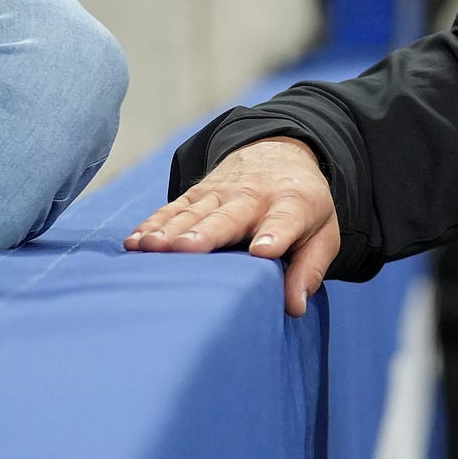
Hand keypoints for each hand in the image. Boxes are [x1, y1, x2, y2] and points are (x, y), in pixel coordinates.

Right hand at [125, 137, 339, 316]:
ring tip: (149, 248)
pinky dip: (153, 223)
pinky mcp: (198, 192)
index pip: (284, 220)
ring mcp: (221, 191)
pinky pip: (173, 208)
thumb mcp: (323, 232)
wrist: (279, 152)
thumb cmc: (303, 205)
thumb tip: (294, 306)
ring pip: (194, 212)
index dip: (274, 235)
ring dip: (170, 229)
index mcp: (293, 203)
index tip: (262, 253)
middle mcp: (253, 196)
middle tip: (187, 249)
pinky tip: (135, 241)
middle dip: (206, 232)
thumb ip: (310, 268)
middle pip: (228, 217)